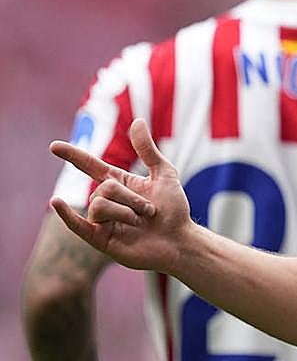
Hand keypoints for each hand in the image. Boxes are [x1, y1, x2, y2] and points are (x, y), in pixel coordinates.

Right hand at [49, 118, 191, 274]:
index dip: (73, 155)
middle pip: (104, 188)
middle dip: (132, 198)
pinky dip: (66, 215)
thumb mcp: (164, 173)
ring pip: (99, 205)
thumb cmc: (174, 209)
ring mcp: (101, 221)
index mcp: (118, 183)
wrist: (180, 239)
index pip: (89, 165)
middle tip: (150, 210)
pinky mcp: (100, 239)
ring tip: (142, 222)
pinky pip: (78, 225)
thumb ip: (147, 149)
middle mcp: (106, 201)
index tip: (53, 146)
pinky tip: (55, 202)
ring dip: (127, 212)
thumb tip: (136, 121)